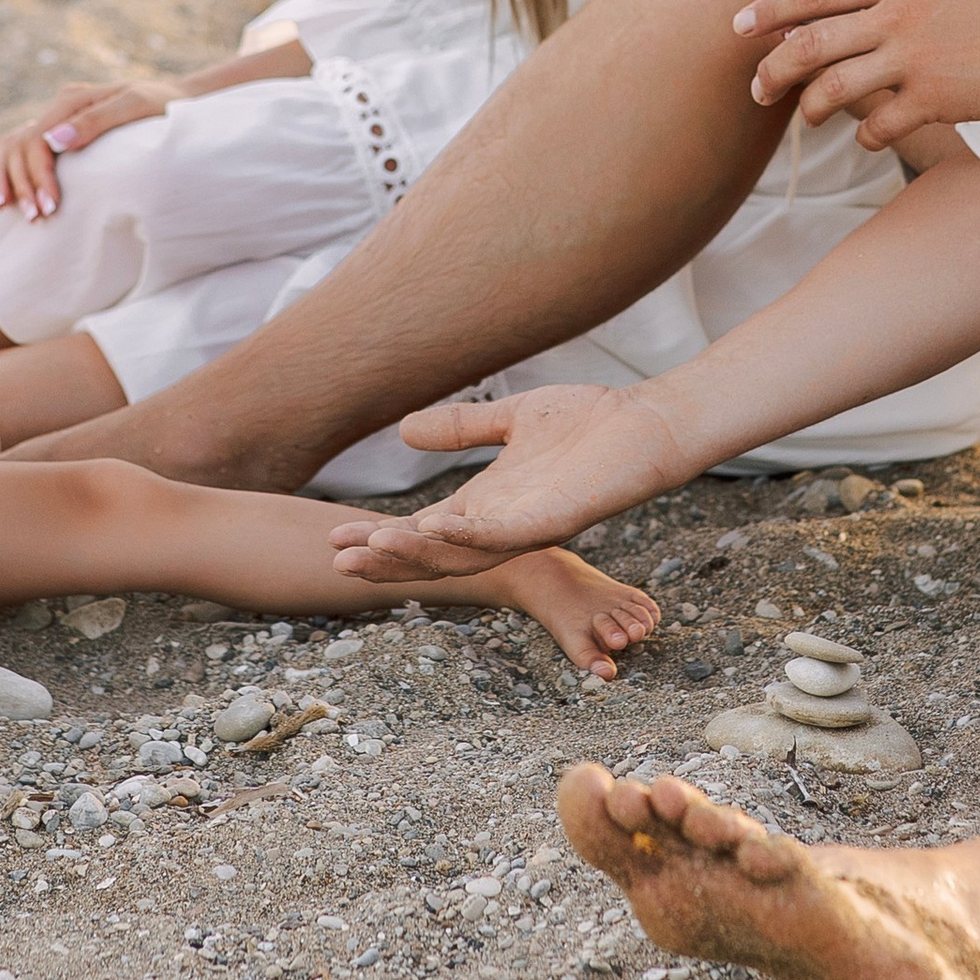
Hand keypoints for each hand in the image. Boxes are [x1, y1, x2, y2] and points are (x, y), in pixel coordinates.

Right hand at [0, 81, 173, 219]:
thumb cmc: (164, 106)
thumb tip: (54, 140)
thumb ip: (97, 121)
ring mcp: (60, 117)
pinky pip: (21, 143)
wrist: (179, 100)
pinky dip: (2, 160)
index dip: (39, 176)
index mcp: (73, 99)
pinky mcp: (64, 128)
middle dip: (24, 184)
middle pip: (22, 147)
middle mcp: (61, 106)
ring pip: (15, 146)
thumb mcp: (137, 107)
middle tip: (36, 218)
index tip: (49, 208)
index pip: (38, 141)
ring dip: (9, 177)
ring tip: (9, 209)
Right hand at [326, 384, 689, 580]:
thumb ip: (461, 428)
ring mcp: (528, 526)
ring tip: (374, 545)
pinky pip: (506, 535)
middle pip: (433, 553)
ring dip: (418, 552)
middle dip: (386, 559)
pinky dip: (469, 533)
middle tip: (336, 560)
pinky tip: (437, 525)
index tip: (333, 539)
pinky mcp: (555, 519)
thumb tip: (404, 429)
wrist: (646, 426)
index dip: (380, 538)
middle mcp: (502, 524)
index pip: (423, 530)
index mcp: (488, 505)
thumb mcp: (511, 419)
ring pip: (463, 552)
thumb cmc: (589, 423)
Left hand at [733, 0, 979, 151]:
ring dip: (811, 110)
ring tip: (809, 119)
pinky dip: (865, 137)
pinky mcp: (937, 99)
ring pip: (834, 89)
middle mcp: (899, 12)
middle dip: (773, 71)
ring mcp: (916, 57)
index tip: (738, 27)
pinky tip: (868, 139)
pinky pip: (879, 125)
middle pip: (811, 42)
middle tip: (757, 91)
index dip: (770, 11)